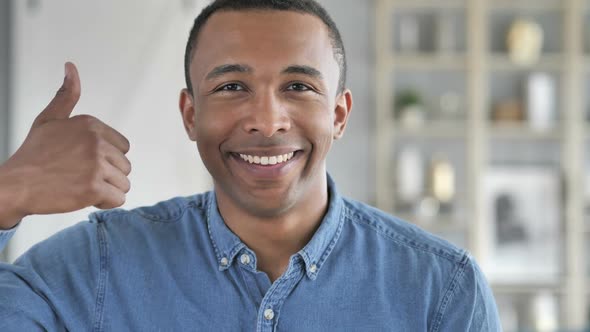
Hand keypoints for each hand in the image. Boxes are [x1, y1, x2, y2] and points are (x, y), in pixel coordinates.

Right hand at [0, 62, 130, 228]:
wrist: (16, 184)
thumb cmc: (33, 155)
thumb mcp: (49, 119)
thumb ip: (66, 96)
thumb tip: (71, 68)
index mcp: (90, 125)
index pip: (122, 147)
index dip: (106, 158)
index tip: (84, 161)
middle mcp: (96, 142)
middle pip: (124, 166)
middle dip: (107, 174)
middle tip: (80, 175)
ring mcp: (96, 165)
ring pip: (123, 183)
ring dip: (107, 189)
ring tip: (81, 185)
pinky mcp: (94, 187)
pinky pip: (118, 199)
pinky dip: (105, 202)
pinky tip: (85, 196)